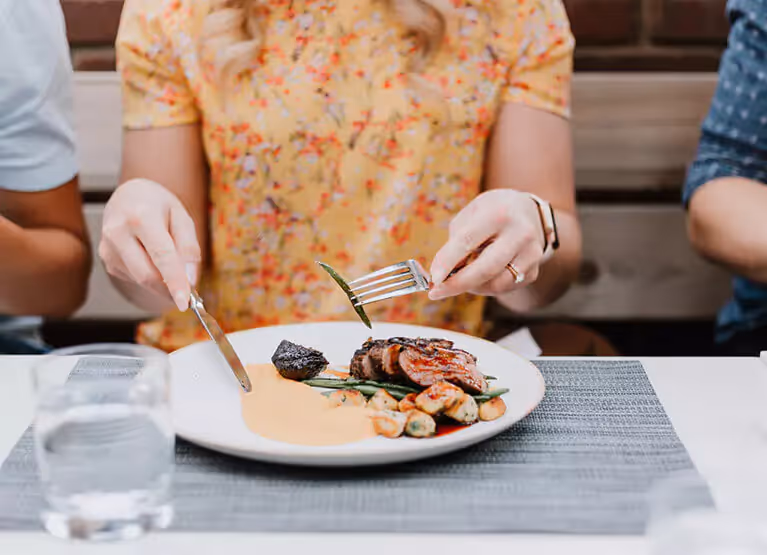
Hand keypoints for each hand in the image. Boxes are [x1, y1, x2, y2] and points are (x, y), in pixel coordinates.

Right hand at [99, 179, 200, 310]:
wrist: (127, 196)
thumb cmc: (158, 205)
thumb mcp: (182, 217)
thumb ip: (189, 248)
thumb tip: (190, 280)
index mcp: (140, 216)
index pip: (161, 256)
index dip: (174, 282)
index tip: (185, 303)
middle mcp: (118, 232)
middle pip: (147, 275)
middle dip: (170, 289)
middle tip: (189, 295)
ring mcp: (108, 248)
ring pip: (141, 280)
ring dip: (162, 282)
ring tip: (170, 263)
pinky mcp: (107, 260)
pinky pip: (135, 278)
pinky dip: (151, 276)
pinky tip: (151, 258)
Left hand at [428, 190, 545, 299]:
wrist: (529, 213)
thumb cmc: (492, 213)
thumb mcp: (471, 214)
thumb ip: (455, 241)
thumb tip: (441, 274)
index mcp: (499, 214)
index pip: (467, 242)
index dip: (447, 262)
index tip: (432, 278)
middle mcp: (520, 234)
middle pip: (485, 268)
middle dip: (457, 284)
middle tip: (436, 292)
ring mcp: (531, 255)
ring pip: (495, 284)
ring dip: (471, 287)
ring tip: (459, 278)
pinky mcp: (534, 271)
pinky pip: (503, 288)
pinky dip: (485, 287)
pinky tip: (479, 277)